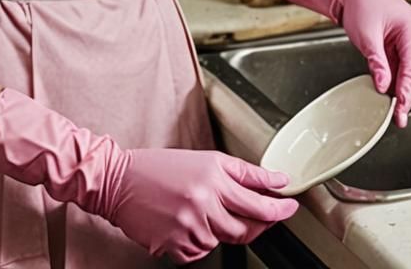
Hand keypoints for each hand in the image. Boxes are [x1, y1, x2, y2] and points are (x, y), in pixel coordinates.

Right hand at [0, 88, 296, 262]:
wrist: (119, 180)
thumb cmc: (160, 167)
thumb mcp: (204, 159)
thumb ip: (242, 172)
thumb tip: (276, 181)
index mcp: (212, 176)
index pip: (258, 200)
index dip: (280, 207)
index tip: (291, 206)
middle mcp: (204, 202)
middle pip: (247, 226)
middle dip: (259, 223)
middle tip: (262, 215)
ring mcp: (190, 226)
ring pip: (223, 240)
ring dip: (220, 228)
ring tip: (200, 208)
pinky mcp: (175, 245)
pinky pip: (201, 252)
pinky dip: (199, 241)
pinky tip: (185, 223)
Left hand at [338, 0, 410, 125]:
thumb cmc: (365, 4)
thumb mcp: (366, 35)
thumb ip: (376, 61)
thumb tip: (383, 85)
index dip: (407, 91)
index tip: (401, 109)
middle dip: (408, 94)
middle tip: (393, 112)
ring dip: (409, 90)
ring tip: (390, 99)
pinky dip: (408, 82)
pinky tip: (394, 87)